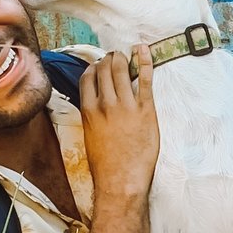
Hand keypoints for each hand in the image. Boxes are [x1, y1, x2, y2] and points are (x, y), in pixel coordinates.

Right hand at [80, 46, 158, 199]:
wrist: (121, 181)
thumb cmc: (105, 165)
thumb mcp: (89, 137)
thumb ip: (91, 117)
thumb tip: (93, 106)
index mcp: (88, 111)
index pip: (87, 77)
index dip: (94, 67)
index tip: (99, 64)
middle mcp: (105, 104)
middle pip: (104, 70)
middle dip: (109, 59)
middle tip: (115, 56)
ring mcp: (125, 106)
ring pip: (121, 70)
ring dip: (123, 58)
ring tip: (127, 54)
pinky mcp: (145, 110)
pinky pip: (144, 79)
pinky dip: (144, 61)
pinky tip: (144, 50)